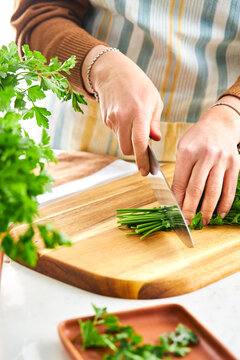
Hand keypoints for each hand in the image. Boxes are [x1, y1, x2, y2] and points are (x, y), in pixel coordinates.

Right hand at [82, 45, 161, 174]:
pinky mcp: (105, 119)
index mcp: (139, 112)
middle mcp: (123, 117)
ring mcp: (112, 119)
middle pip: (127, 149)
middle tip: (144, 150)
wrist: (111, 71)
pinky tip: (126, 116)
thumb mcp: (154, 99)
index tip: (146, 172)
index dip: (143, 160)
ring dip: (129, 140)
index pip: (140, 143)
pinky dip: (123, 131)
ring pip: (121, 142)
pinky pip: (116, 133)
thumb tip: (155, 140)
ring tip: (135, 123)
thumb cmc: (138, 84)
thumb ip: (154, 122)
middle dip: (136, 153)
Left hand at [172, 96, 239, 224]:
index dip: (177, 200)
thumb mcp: (182, 149)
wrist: (220, 124)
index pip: (181, 181)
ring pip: (214, 191)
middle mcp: (206, 155)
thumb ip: (180, 171)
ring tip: (202, 221)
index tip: (175, 213)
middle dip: (190, 209)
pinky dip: (224, 204)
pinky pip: (230, 188)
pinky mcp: (234, 165)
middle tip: (187, 223)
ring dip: (207, 210)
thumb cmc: (197, 138)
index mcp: (188, 151)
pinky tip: (219, 213)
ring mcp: (222, 160)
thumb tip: (176, 197)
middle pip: (197, 188)